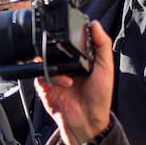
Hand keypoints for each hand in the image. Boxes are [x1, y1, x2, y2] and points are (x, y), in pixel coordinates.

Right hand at [33, 22, 113, 144]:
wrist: (88, 120)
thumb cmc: (100, 97)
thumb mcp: (106, 66)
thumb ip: (102, 44)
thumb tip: (95, 24)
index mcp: (79, 59)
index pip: (71, 42)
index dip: (71, 36)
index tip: (73, 33)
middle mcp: (65, 67)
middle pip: (54, 49)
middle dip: (57, 49)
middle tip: (66, 52)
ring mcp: (54, 77)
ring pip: (44, 61)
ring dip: (55, 65)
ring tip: (69, 76)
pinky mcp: (44, 87)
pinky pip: (39, 76)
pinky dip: (51, 78)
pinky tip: (65, 83)